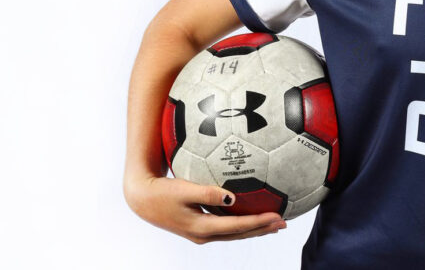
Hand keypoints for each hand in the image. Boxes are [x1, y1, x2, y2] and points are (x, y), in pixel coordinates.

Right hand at [124, 175, 286, 243]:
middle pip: (239, 234)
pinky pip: (226, 228)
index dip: (259, 222)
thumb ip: (207, 193)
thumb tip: (231, 197)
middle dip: (262, 229)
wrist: (141, 199)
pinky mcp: (198, 226)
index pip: (237, 226)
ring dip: (254, 229)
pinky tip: (248, 217)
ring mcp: (200, 233)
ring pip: (234, 233)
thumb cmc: (161, 192)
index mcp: (201, 228)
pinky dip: (241, 225)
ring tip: (272, 224)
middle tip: (283, 223)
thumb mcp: (183, 189)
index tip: (277, 217)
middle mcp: (203, 235)